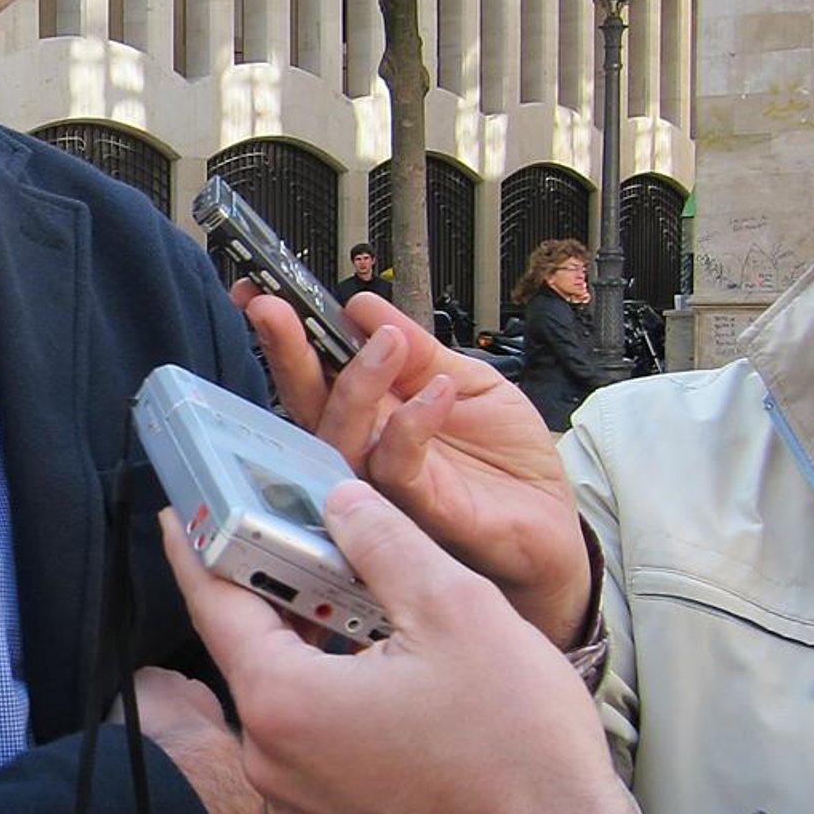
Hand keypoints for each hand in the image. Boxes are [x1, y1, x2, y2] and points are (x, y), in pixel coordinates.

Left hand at [157, 494, 654, 813]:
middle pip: (253, 652)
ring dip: (315, 647)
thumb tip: (342, 504)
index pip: (214, 605)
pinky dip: (333, 699)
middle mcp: (272, 763)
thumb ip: (384, 543)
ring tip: (367, 603)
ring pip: (288, 699)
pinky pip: (313, 745)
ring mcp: (299, 805)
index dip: (198, 547)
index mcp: (284, 704)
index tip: (179, 514)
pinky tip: (384, 672)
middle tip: (309, 542)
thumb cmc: (520, 751)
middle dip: (279, 593)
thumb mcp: (457, 610)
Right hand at [241, 287, 591, 646]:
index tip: (263, 291)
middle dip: (285, 351)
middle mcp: (366, 447)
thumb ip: (419, 350)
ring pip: (340, 436)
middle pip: (306, 402)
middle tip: (274, 309)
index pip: (315, 369)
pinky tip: (440, 392)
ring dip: (357, 381)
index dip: (285, 333)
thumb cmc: (507, 464)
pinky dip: (413, 423)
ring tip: (387, 341)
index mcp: (373, 411)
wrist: (550, 522)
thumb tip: (363, 307)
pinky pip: (396, 465)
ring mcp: (384, 482)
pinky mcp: (416, 511)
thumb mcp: (469, 382)